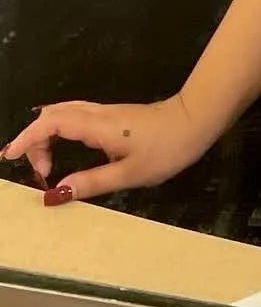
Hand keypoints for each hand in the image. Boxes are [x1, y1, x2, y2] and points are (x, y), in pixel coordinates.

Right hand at [1, 95, 208, 204]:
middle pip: (52, 114)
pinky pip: (76, 116)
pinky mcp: (113, 116)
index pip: (50, 123)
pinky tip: (64, 149)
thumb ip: (91, 183)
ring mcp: (105, 113)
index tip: (12, 158)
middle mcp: (96, 114)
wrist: (196, 121)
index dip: (28, 139)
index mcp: (97, 126)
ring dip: (47, 134)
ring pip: (64, 113)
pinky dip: (60, 130)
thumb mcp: (129, 174)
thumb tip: (56, 194)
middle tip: (37, 172)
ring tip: (43, 164)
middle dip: (35, 140)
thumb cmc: (166, 149)